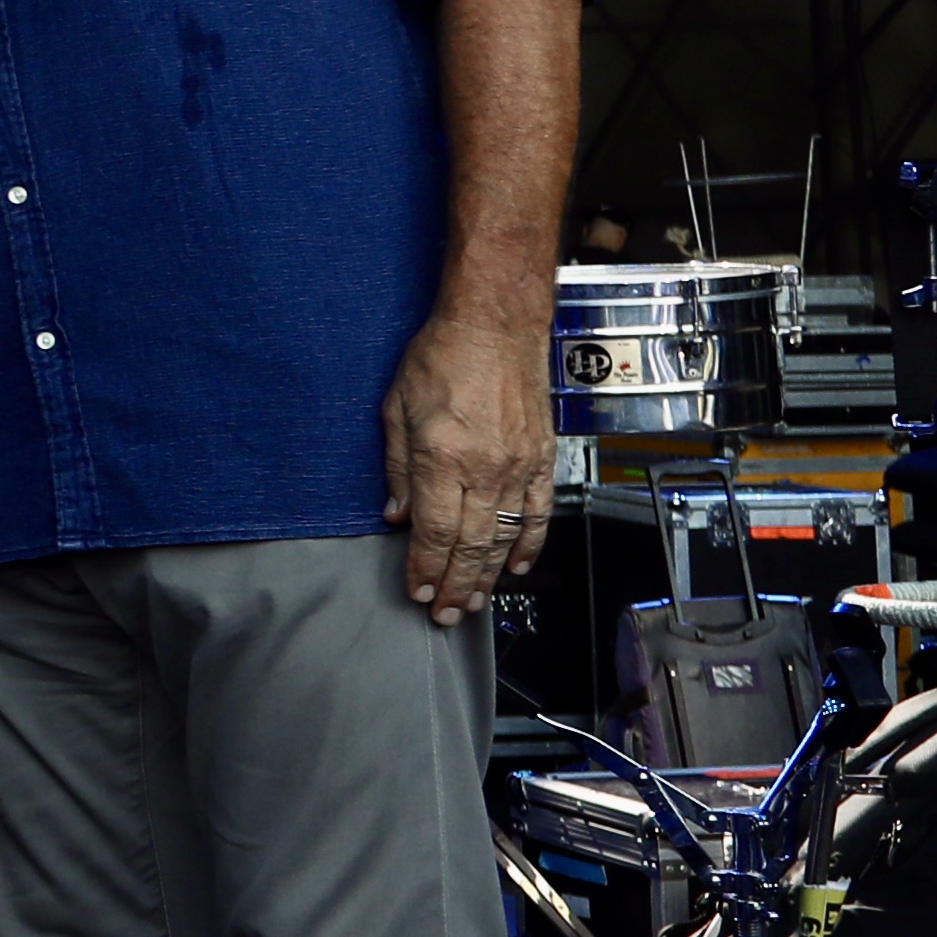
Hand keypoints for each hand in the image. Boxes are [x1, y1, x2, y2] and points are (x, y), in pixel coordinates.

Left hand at [382, 302, 552, 626]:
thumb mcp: (396, 406)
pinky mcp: (541, 457)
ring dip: (486, 575)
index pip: (433, 531)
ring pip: (504, 536)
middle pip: (470, 545)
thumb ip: (396, 467)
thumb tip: (396, 514)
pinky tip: (515, 566)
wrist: (496, 322)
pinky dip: (528, 544)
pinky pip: (538, 512)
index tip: (415, 591)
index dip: (423, 568)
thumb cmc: (442, 354)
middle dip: (453, 585)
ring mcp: (517, 465)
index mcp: (442, 457)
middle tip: (443, 614)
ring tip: (472, 602)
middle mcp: (483, 467)